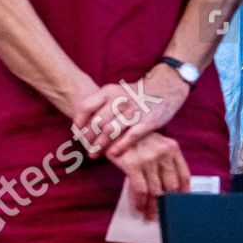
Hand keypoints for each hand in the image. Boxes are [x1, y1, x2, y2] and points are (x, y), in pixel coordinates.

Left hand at [74, 66, 188, 158]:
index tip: (77, 133)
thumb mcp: (115, 92)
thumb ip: (100, 105)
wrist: (165, 88)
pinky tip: (113, 153)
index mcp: (109, 91)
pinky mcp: (147, 122)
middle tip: (86, 147)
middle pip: (96, 122)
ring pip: (110, 131)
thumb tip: (81, 124)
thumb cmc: (134, 95)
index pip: (86, 107)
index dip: (79, 122)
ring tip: (94, 154)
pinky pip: (130, 136)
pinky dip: (120, 146)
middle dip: (88, 138)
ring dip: (100, 145)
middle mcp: (120, 100)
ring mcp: (134, 111)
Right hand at [109, 132, 190, 219]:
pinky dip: (140, 202)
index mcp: (172, 148)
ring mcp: (148, 159)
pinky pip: (140, 190)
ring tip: (149, 215)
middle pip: (171, 186)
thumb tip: (166, 185)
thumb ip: (163, 159)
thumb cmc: (132, 137)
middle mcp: (163, 154)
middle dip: (167, 203)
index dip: (184, 192)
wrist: (111, 127)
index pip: (184, 175)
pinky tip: (138, 208)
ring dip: (153, 207)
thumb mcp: (153, 142)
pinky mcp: (132, 165)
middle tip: (163, 214)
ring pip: (156, 191)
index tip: (181, 203)